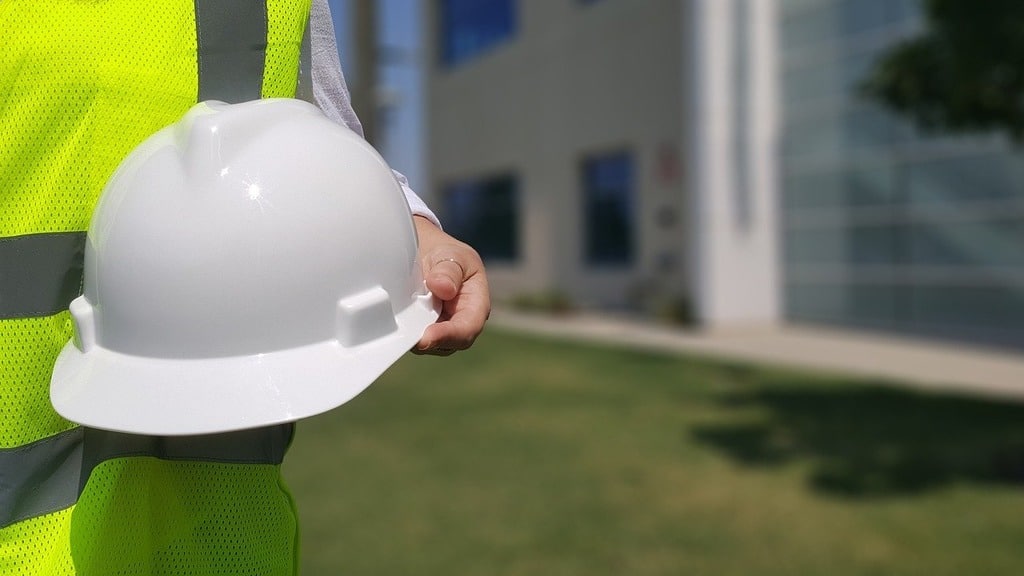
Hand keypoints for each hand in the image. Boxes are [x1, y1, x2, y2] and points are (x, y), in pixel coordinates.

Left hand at [412, 216, 489, 355]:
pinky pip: (416, 338)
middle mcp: (462, 321)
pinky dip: (406, 333)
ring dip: (415, 338)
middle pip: (449, 343)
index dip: (449, 336)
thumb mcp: (451, 254)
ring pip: (430, 344)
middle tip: (406, 337)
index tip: (427, 337)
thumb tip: (443, 288)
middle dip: (429, 342)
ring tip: (400, 324)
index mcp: (476, 303)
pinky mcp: (424, 330)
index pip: (468, 327)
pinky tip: (396, 323)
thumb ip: (449, 270)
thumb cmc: (445, 254)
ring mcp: (442, 328)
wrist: (428, 251)